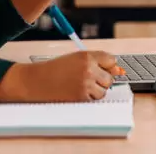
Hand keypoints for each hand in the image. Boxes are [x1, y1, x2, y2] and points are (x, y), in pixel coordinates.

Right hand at [0, 51, 123, 102]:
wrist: (37, 81)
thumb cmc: (55, 69)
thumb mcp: (75, 59)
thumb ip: (96, 62)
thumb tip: (118, 70)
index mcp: (86, 56)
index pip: (111, 60)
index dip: (107, 66)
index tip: (102, 68)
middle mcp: (88, 69)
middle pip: (110, 77)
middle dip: (101, 80)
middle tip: (87, 79)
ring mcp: (86, 84)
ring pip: (104, 90)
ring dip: (96, 90)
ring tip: (80, 86)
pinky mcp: (82, 97)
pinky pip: (95, 99)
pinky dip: (89, 98)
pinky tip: (76, 92)